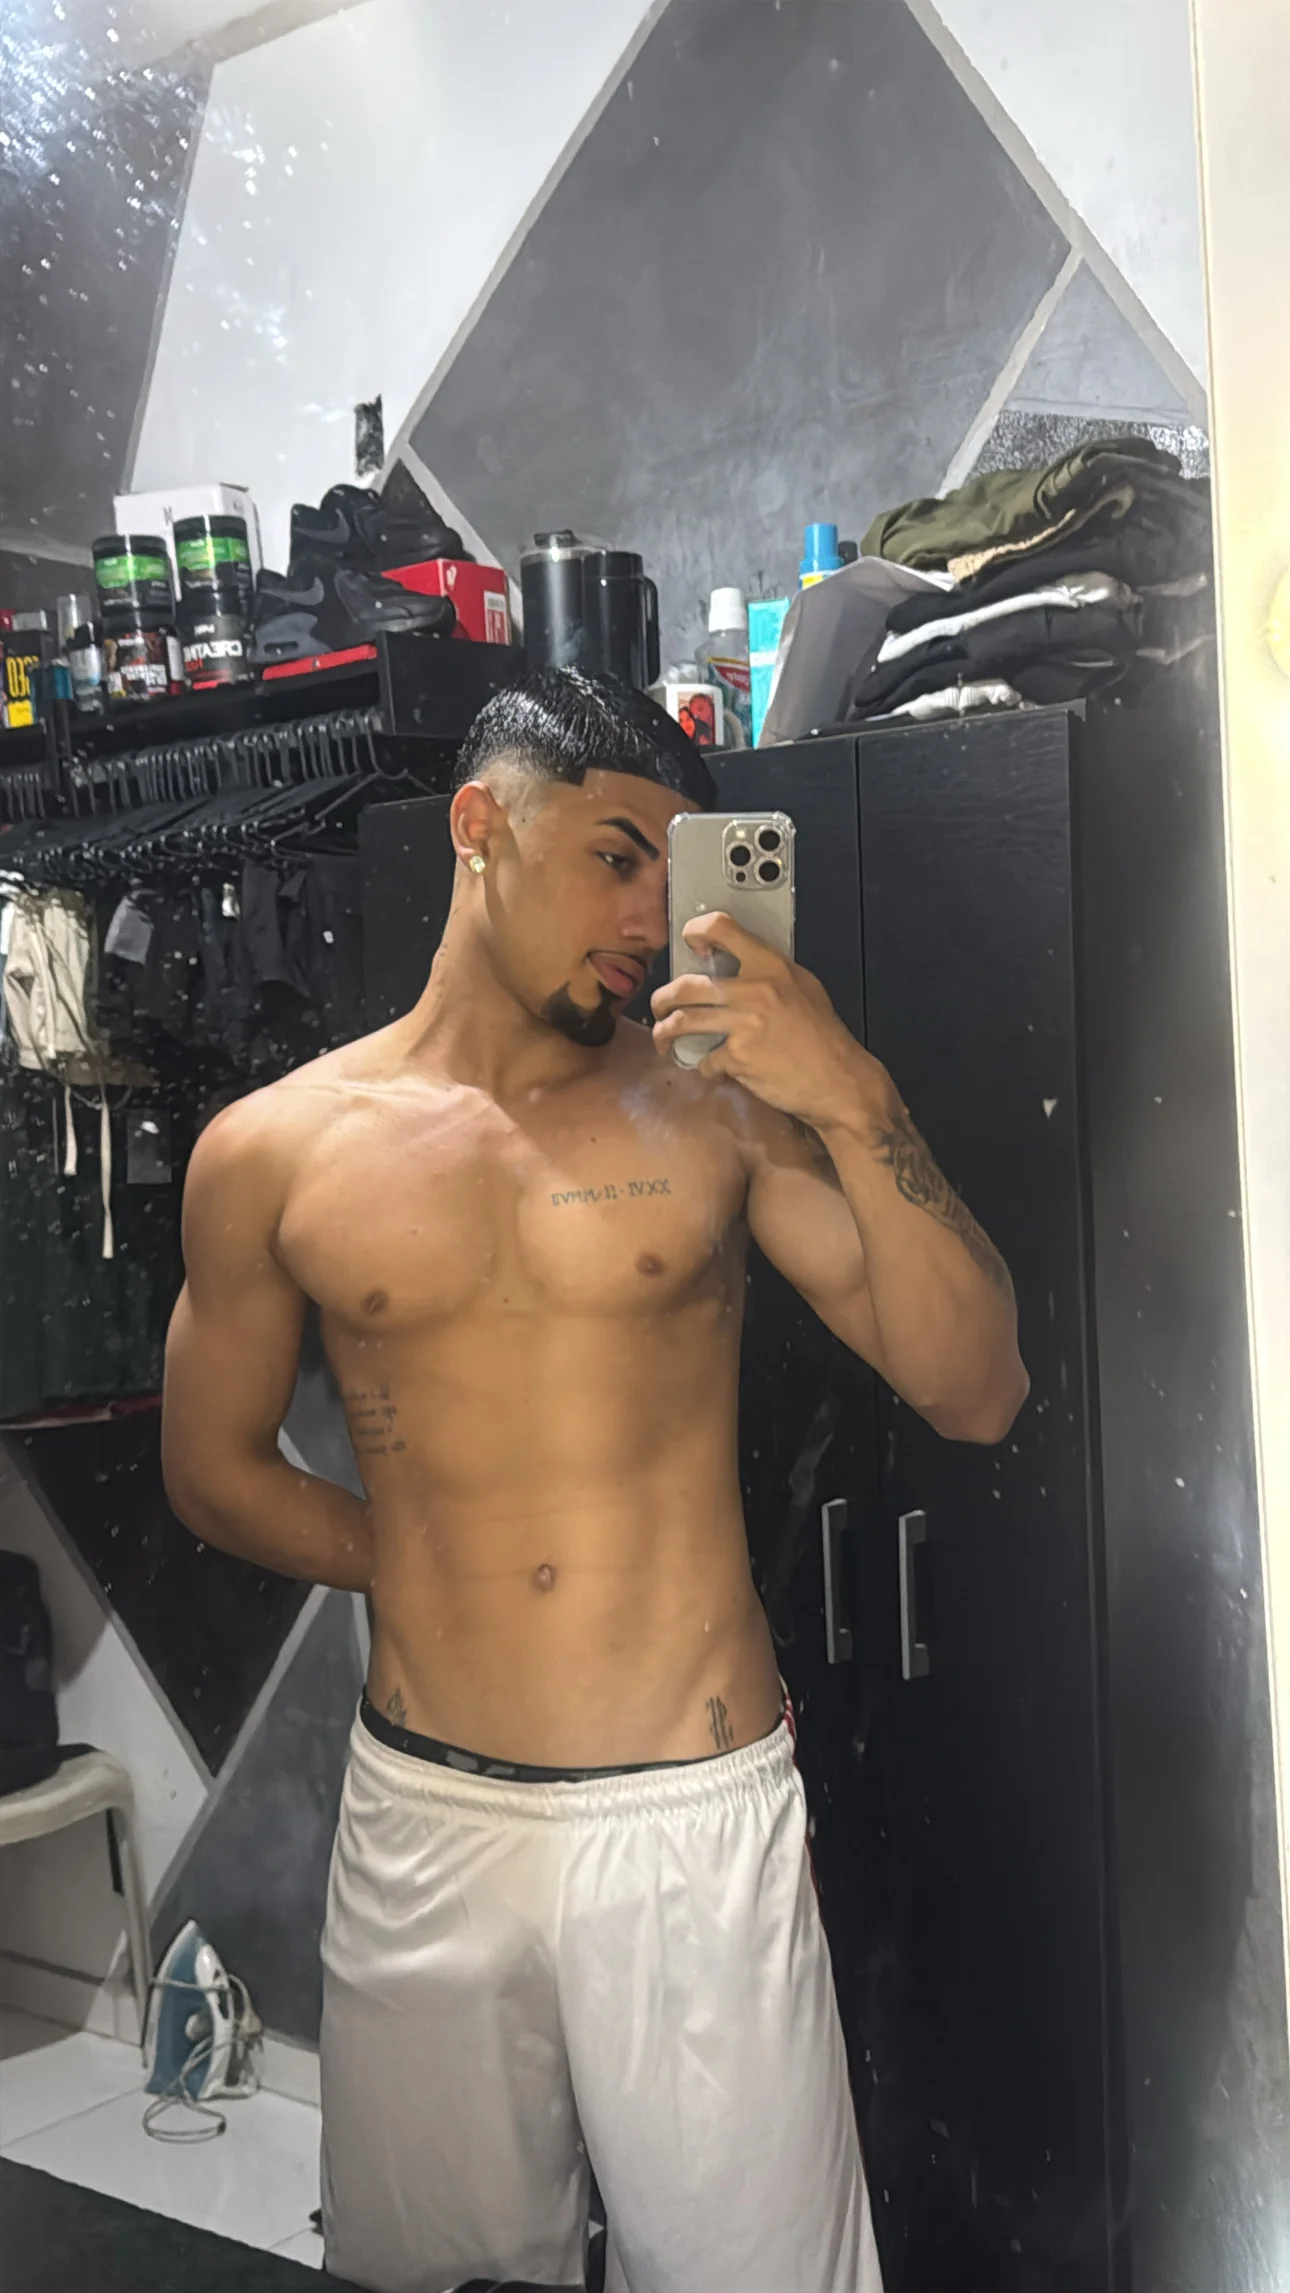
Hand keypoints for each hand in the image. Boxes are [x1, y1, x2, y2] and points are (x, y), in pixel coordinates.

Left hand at [650, 912, 893, 1131]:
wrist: (839, 1081)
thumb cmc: (823, 1036)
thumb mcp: (803, 988)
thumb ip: (769, 975)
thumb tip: (735, 969)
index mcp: (771, 966)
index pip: (723, 929)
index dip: (697, 931)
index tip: (690, 942)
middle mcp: (754, 990)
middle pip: (686, 986)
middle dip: (662, 999)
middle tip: (660, 1007)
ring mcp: (743, 1025)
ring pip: (682, 1023)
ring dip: (665, 1033)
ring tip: (664, 1038)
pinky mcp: (738, 1059)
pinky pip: (704, 1060)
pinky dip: (704, 1067)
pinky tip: (713, 1069)